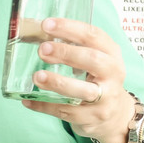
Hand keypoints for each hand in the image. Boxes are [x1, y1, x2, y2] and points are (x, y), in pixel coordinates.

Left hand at [20, 18, 134, 142]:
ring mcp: (105, 99)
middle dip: (66, 53)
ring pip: (83, 91)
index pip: (94, 36)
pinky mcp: (93, 118)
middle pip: (93, 60)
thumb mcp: (92, 59)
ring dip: (58, 83)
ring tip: (37, 76)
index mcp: (111, 54)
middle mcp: (113, 75)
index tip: (47, 24)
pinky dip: (45, 106)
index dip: (70, 28)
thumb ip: (70, 46)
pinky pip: (66, 112)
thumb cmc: (97, 79)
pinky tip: (28, 100)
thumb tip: (32, 31)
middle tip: (42, 49)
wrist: (116, 116)